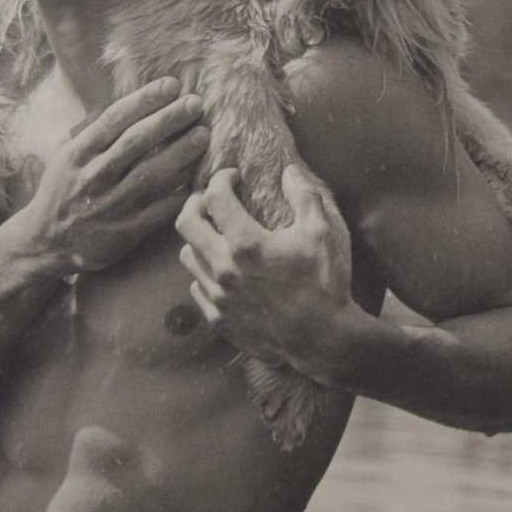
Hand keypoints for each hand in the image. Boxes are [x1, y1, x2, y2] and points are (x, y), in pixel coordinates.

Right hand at [23, 77, 208, 272]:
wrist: (46, 242)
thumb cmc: (63, 191)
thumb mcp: (66, 156)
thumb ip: (93, 132)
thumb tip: (128, 101)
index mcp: (78, 153)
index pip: (115, 118)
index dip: (145, 99)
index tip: (172, 85)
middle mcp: (93, 176)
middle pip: (136, 141)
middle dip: (168, 119)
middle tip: (196, 103)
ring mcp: (109, 206)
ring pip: (150, 175)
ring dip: (180, 153)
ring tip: (203, 135)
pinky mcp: (124, 233)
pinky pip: (157, 211)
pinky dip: (178, 195)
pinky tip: (198, 180)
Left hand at [175, 164, 362, 384]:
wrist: (325, 340)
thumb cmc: (325, 284)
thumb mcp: (323, 233)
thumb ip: (304, 196)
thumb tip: (289, 171)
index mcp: (246, 244)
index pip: (215, 197)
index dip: (221, 178)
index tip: (233, 176)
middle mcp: (223, 269)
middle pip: (186, 224)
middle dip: (196, 203)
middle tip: (211, 199)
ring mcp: (218, 297)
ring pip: (188, 257)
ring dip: (198, 239)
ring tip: (216, 234)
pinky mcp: (219, 320)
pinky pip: (197, 288)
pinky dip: (204, 273)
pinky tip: (223, 270)